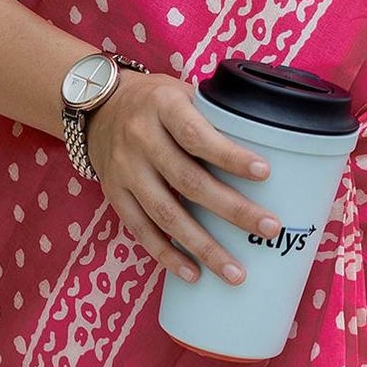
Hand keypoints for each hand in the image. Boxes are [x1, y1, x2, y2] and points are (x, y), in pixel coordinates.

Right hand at [85, 69, 282, 285]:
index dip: (230, 156)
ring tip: (236, 272)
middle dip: (232, 209)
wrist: (97, 107)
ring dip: (204, 246)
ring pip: (167, 215)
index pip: (197, 135)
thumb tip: (270, 139)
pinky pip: (141, 230)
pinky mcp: (113, 194)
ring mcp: (125, 170)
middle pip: (189, 181)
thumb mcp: (181, 91)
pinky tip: (194, 274)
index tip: (265, 173)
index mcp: (163, 107)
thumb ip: (214, 115)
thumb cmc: (156, 100)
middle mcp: (141, 139)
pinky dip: (167, 255)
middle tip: (269, 229)